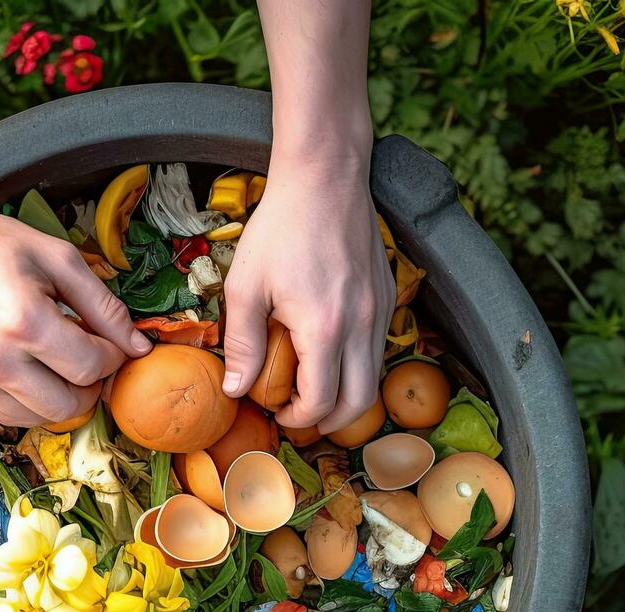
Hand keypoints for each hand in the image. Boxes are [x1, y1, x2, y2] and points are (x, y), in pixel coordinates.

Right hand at [0, 187, 148, 426]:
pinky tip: (38, 372)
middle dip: (94, 383)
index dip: (114, 355)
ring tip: (64, 362)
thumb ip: (103, 304)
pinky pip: (14, 418)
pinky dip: (36, 404)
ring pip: (45, 418)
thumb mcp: (57, 258)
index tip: (112, 339)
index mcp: (25, 320)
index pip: (92, 364)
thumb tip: (138, 346)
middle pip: (72, 402)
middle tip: (93, 354)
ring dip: (67, 397)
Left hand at [221, 158, 394, 432]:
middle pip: (359, 402)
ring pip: (374, 376)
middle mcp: (361, 325)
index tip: (278, 413)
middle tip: (302, 417)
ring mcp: (380, 310)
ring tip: (315, 391)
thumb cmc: (281, 226)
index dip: (298, 418)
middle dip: (331, 422)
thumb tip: (236, 389)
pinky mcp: (388, 295)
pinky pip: (378, 347)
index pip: (321, 400)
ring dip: (347, 395)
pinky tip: (330, 354)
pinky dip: (358, 365)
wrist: (324, 177)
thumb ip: (241, 342)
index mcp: (324, 328)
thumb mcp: (245, 285)